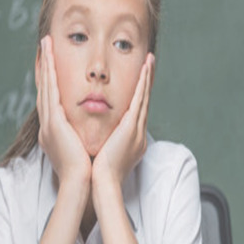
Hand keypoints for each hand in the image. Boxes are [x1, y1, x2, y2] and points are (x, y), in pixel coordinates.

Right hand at [35, 35, 91, 189]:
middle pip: (44, 88)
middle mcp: (46, 124)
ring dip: (45, 63)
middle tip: (44, 46)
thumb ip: (81, 137)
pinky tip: (49, 57)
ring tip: (45, 43)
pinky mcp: (53, 121)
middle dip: (44, 66)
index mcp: (53, 131)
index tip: (50, 64)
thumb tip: (85, 132)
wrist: (80, 183)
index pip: (50, 99)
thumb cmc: (84, 170)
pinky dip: (49, 72)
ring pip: (45, 84)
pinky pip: (50, 90)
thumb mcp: (79, 149)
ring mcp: (47, 122)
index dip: (49, 80)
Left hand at [92, 53, 153, 188]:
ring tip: (150, 59)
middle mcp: (137, 132)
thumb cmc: (97, 175)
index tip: (139, 81)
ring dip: (147, 77)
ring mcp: (136, 129)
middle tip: (149, 63)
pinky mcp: (132, 127)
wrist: (101, 184)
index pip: (135, 111)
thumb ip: (101, 142)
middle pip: (144, 101)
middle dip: (146, 82)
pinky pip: (140, 99)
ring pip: (144, 96)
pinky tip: (146, 68)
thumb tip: (93, 137)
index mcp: (130, 139)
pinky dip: (144, 83)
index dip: (139, 95)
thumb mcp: (101, 153)